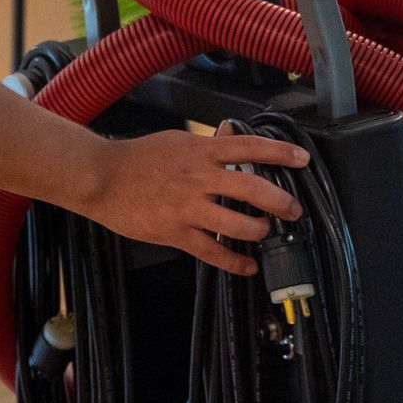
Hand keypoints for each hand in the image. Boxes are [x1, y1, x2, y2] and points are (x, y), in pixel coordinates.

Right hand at [84, 123, 308, 275]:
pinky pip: (212, 251)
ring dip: (259, 232)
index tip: (301, 159)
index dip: (279, 153)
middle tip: (293, 209)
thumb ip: (206, 144)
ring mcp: (189, 208)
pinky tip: (247, 266)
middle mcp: (199, 179)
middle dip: (280, 201)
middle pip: (252, 189)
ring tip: (264, 232)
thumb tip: (229, 135)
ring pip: (237, 225)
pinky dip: (234, 262)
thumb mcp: (176, 141)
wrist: (102, 177)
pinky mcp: (176, 232)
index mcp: (201, 152)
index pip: (249, 148)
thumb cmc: (137, 158)